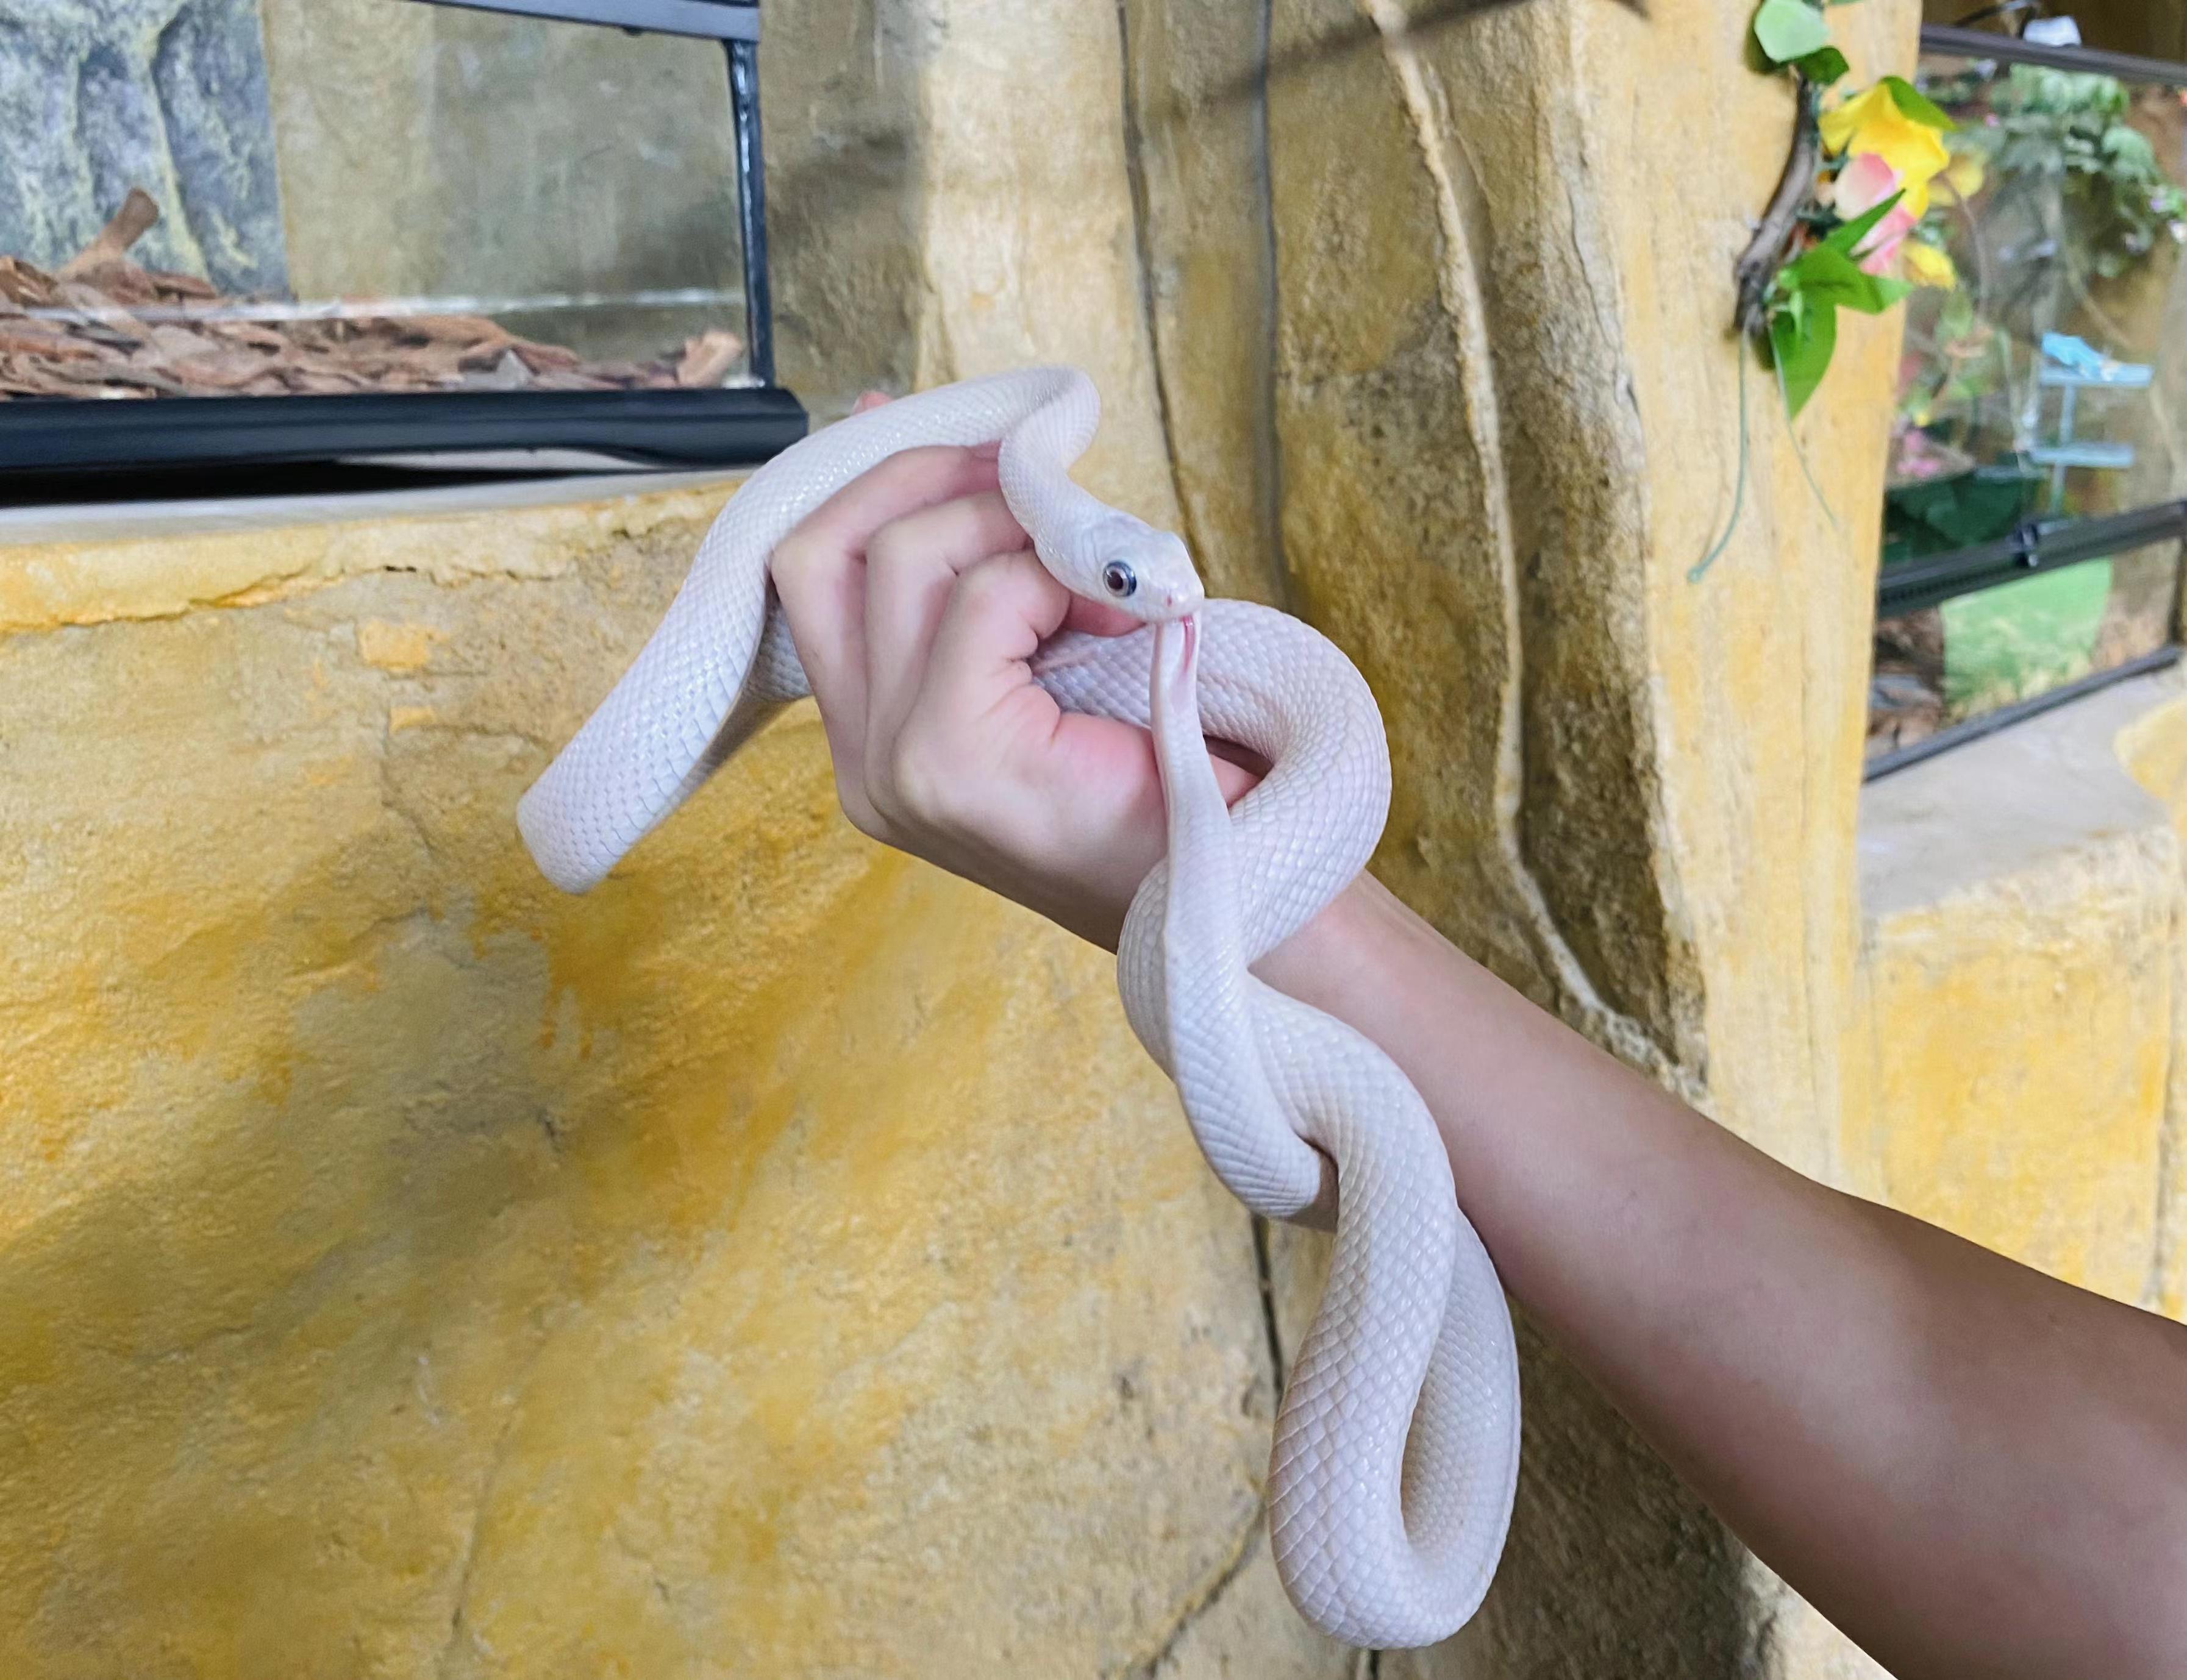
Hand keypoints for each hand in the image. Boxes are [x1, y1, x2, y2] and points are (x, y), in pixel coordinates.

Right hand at [768, 393, 1260, 948]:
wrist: (1237, 890)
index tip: (979, 446)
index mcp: (871, 743)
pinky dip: (1060, 577)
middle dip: (927, 479)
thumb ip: (989, 579)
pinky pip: (986, 598)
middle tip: (1031, 472)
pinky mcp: (948, 759)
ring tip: (1099, 575)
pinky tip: (1124, 619)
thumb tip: (954, 446)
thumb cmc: (1165, 782)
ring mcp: (893, 768)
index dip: (875, 482)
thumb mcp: (1053, 665)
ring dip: (1012, 529)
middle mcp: (863, 762)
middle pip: (823, 553)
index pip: (810, 572)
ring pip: (904, 558)